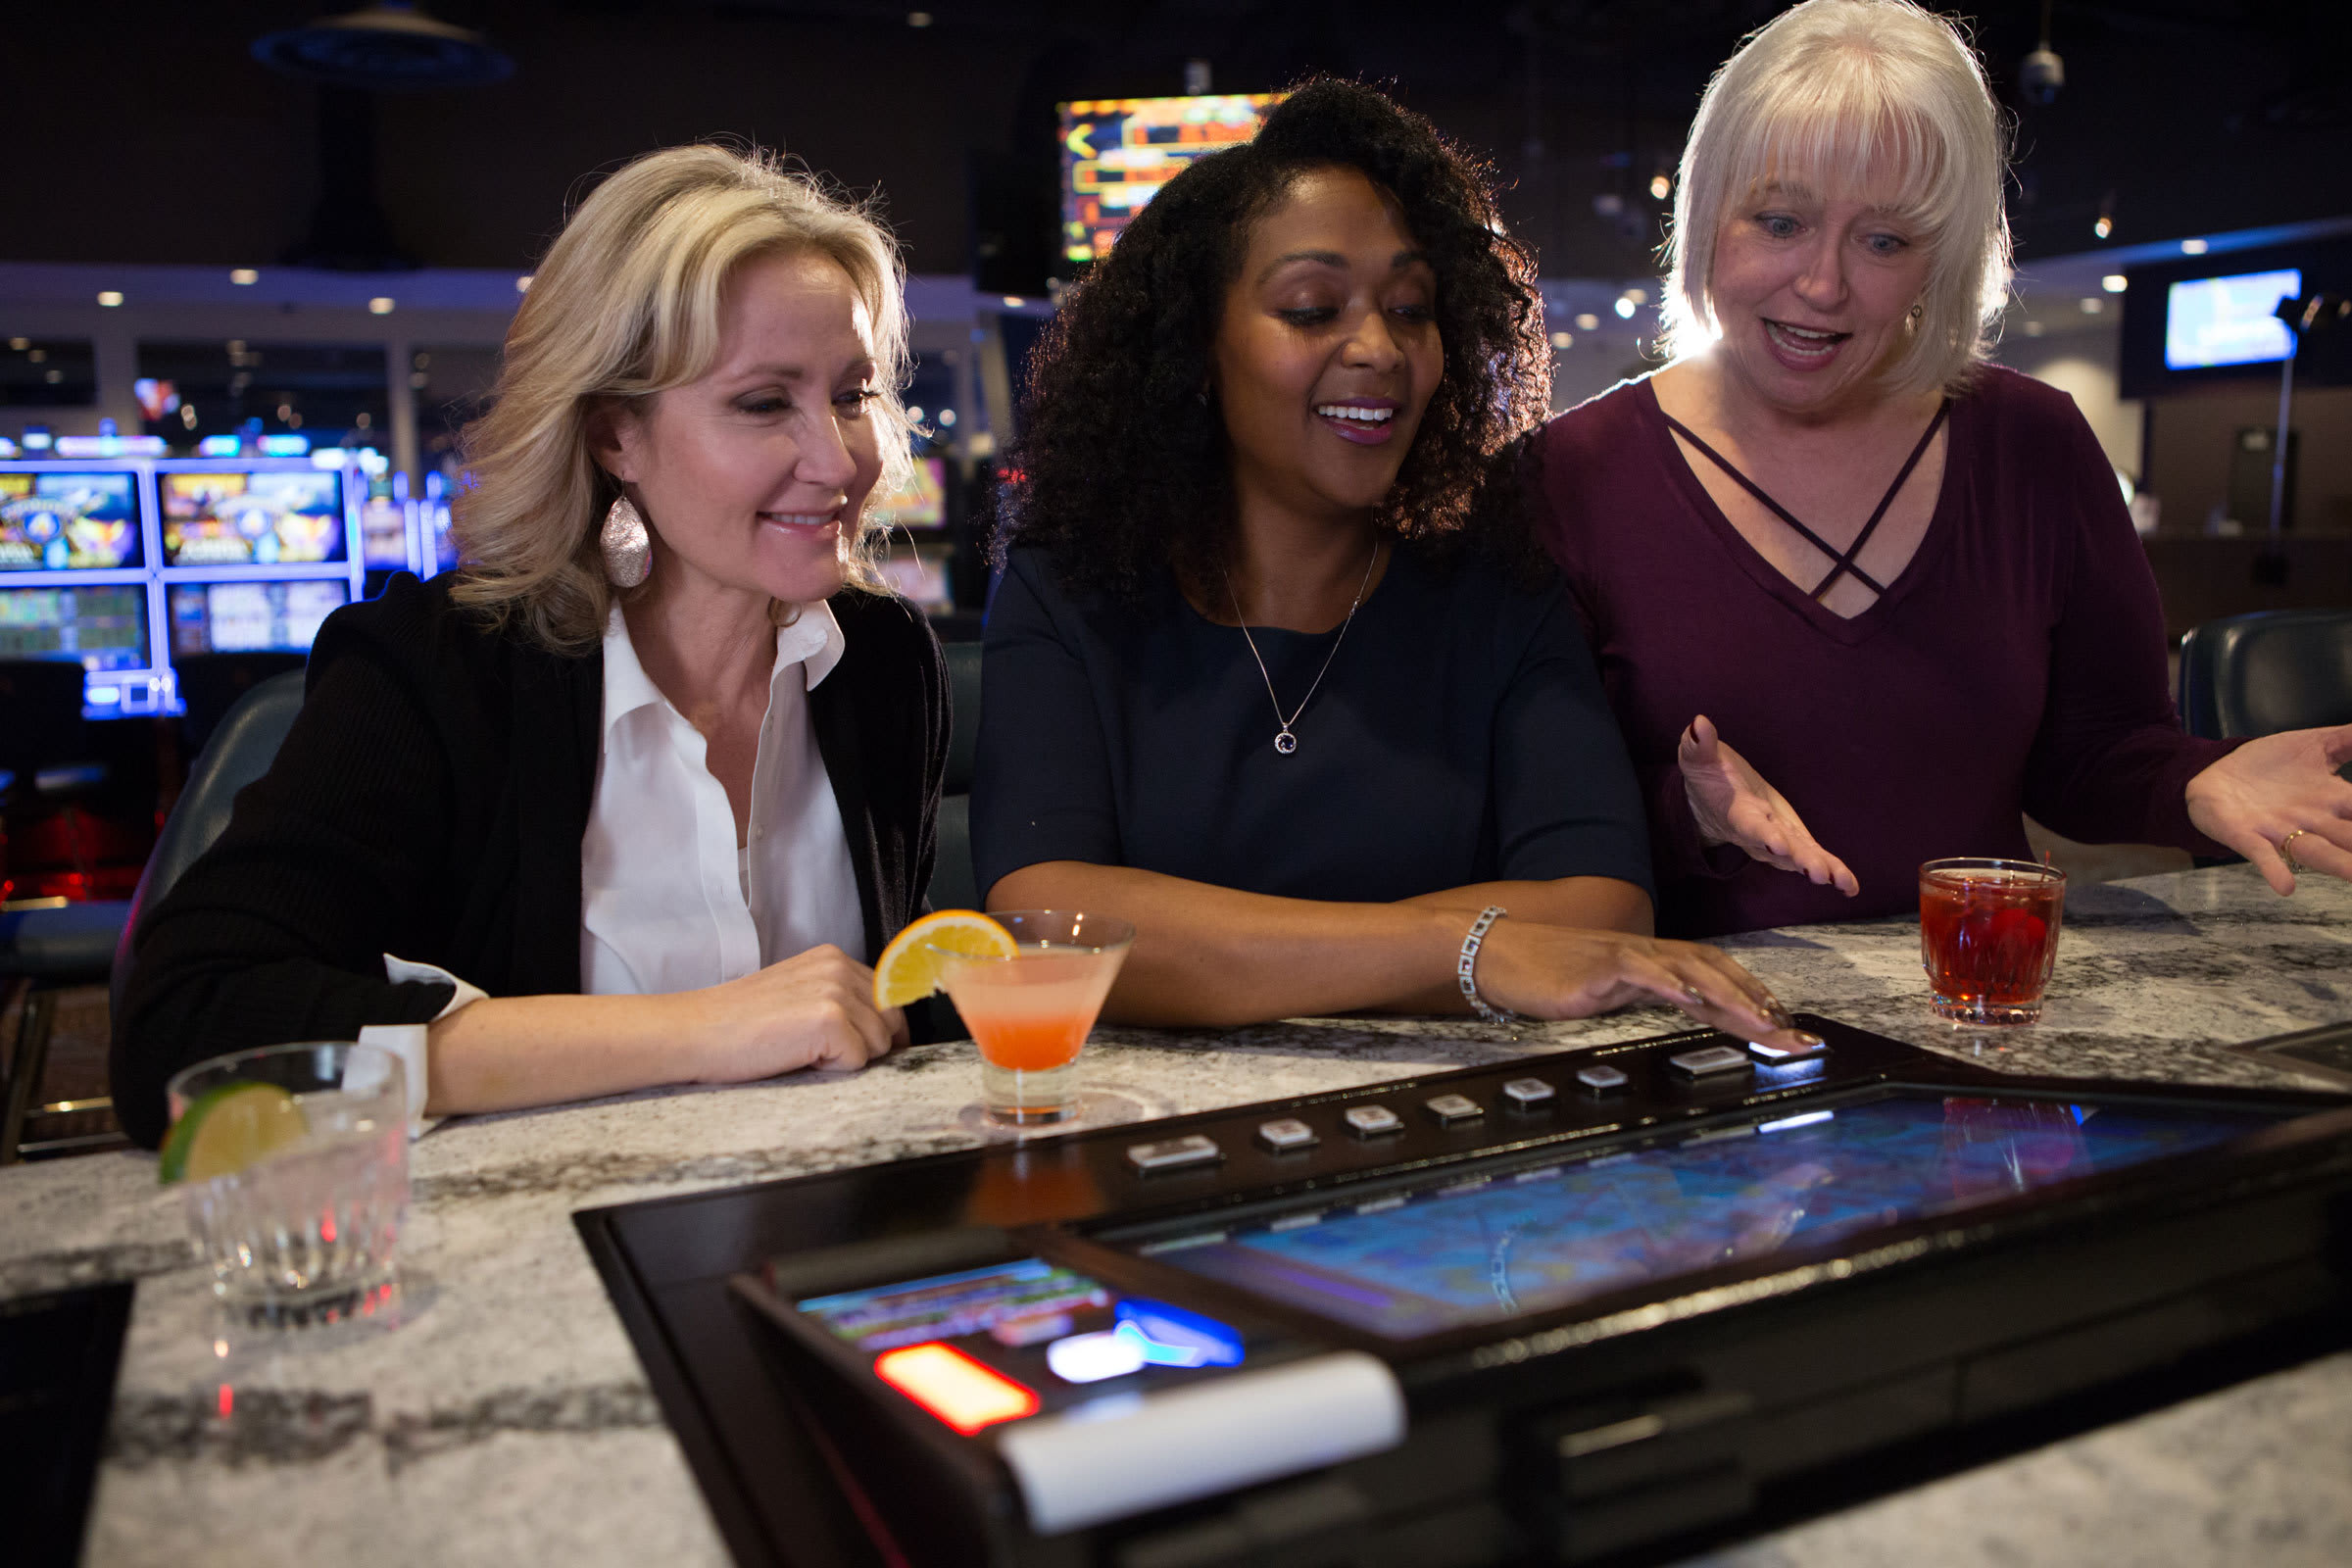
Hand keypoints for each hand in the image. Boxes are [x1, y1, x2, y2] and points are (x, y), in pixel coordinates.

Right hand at [690, 944, 907, 1081]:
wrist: (696, 1032)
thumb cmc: (738, 1024)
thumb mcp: (797, 994)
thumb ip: (837, 999)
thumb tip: (881, 1027)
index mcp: (833, 958)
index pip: (889, 996)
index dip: (880, 1028)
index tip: (861, 1046)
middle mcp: (839, 967)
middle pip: (892, 1020)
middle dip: (869, 1046)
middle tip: (824, 1055)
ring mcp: (836, 991)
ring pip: (879, 1043)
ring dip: (847, 1059)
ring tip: (802, 1052)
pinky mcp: (830, 1020)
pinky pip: (858, 1061)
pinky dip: (832, 1070)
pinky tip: (797, 1058)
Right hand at [1472, 919, 1817, 1053]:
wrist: (1497, 955)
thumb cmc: (1549, 975)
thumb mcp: (1609, 989)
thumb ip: (1646, 995)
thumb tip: (1685, 1012)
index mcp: (1652, 958)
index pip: (1715, 971)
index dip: (1753, 994)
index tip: (1785, 1024)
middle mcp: (1646, 952)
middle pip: (1715, 969)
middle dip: (1757, 1000)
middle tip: (1791, 1032)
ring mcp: (1624, 957)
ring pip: (1689, 969)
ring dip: (1729, 994)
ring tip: (1761, 1019)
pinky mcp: (1598, 968)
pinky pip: (1640, 972)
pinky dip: (1668, 983)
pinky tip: (1691, 998)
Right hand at [1679, 714, 1858, 895]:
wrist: (1709, 805)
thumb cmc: (1707, 777)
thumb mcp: (1697, 758)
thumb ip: (1698, 745)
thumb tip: (1699, 723)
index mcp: (1736, 812)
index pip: (1749, 824)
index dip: (1762, 834)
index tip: (1777, 842)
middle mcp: (1757, 833)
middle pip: (1778, 849)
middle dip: (1799, 860)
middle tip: (1818, 873)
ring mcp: (1777, 840)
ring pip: (1798, 857)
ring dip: (1818, 868)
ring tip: (1841, 881)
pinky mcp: (1793, 839)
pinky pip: (1812, 857)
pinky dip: (1831, 871)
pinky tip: (1850, 885)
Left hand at [2184, 723, 2351, 893]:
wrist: (2212, 774)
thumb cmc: (2266, 765)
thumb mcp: (2315, 745)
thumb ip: (2351, 739)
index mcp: (2335, 800)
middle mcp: (2315, 822)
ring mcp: (2282, 832)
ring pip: (2320, 853)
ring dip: (2342, 868)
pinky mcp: (2248, 837)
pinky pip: (2264, 857)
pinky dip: (2274, 871)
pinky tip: (2286, 887)